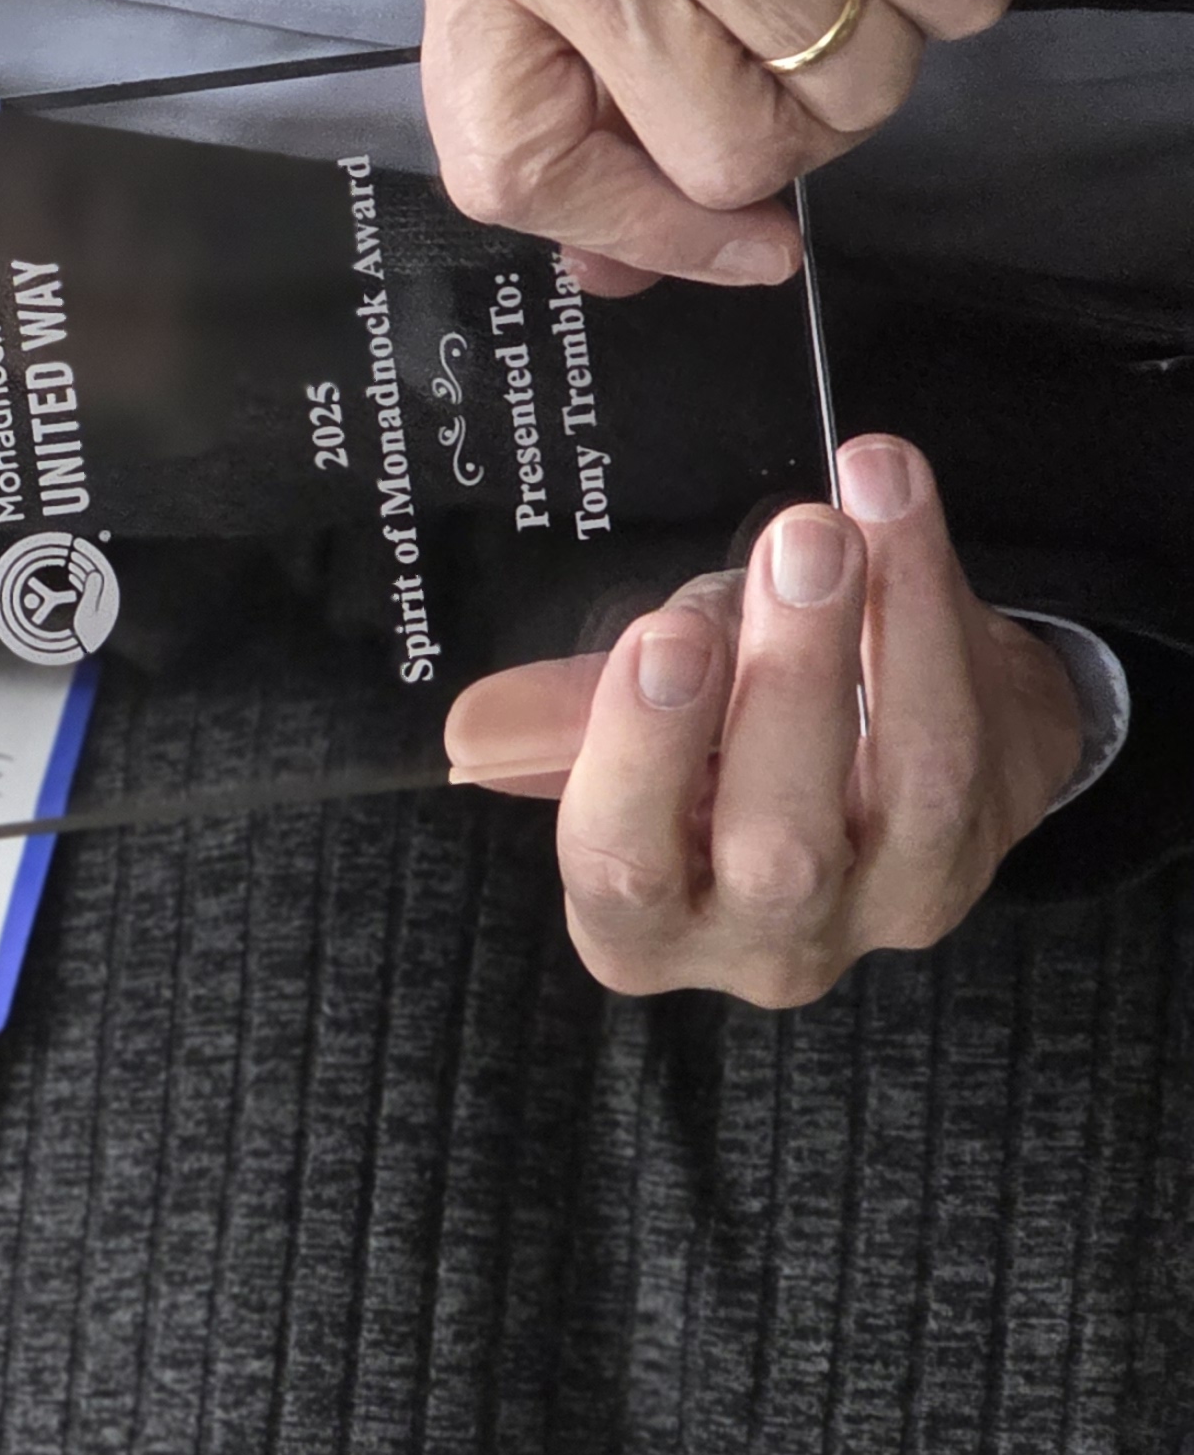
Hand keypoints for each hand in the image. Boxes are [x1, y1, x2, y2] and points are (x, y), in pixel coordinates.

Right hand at [441, 435, 1081, 1007]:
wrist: (869, 751)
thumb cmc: (716, 736)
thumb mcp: (626, 723)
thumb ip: (569, 719)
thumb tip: (475, 728)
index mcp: (640, 926)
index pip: (622, 869)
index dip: (644, 755)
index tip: (664, 635)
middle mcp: (767, 945)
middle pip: (777, 845)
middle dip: (790, 684)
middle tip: (798, 541)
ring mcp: (888, 909)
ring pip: (907, 787)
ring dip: (886, 629)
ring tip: (851, 513)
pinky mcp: (979, 847)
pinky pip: (974, 729)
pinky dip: (938, 608)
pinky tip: (900, 509)